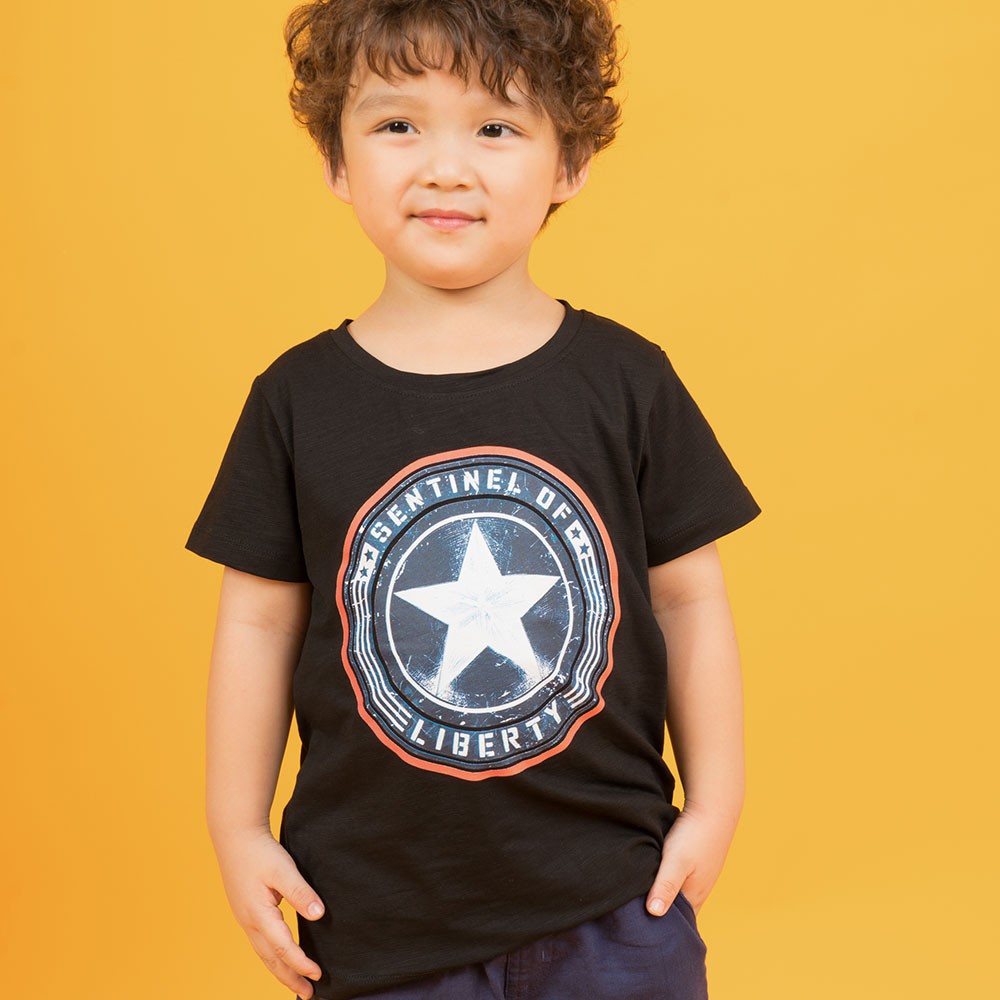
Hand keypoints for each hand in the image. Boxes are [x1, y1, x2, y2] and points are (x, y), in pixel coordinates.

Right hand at [211, 826, 325, 997]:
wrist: (235, 836)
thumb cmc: (260, 852)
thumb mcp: (283, 869)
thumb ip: (300, 892)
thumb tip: (318, 914)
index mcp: (259, 915)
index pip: (284, 948)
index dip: (302, 963)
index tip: (318, 975)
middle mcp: (249, 922)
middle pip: (271, 959)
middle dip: (290, 978)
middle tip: (308, 995)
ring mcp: (245, 918)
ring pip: (264, 954)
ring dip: (280, 971)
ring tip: (296, 985)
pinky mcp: (246, 911)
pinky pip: (260, 943)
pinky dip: (272, 957)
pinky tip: (279, 958)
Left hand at [645, 803, 738, 917]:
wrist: (714, 806)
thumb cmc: (694, 835)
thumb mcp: (676, 861)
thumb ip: (665, 886)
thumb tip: (654, 913)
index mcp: (694, 897)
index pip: (675, 924)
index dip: (657, 927)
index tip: (637, 928)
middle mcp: (697, 890)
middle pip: (675, 910)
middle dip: (657, 912)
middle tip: (631, 913)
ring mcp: (697, 876)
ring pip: (675, 892)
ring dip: (659, 893)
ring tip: (636, 893)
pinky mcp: (693, 861)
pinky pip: (676, 877)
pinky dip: (664, 878)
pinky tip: (651, 871)